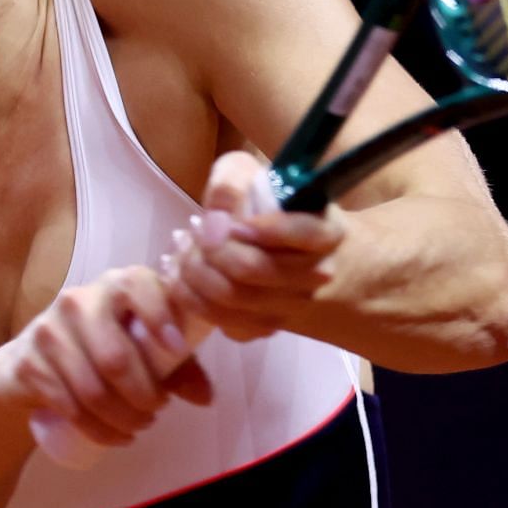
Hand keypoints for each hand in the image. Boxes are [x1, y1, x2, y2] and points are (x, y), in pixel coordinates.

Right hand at [0, 264, 212, 450]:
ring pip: (93, 390)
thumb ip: (178, 367)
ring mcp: (48, 331)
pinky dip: (99, 430)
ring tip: (140, 425)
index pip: (138, 286)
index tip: (176, 349)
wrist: (31, 364)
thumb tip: (205, 396)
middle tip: (156, 410)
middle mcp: (78, 301)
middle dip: (144, 396)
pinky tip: (116, 436)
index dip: (160, 316)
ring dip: (123, 418)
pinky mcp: (28, 364)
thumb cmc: (101, 348)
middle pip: (116, 358)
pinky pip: (69, 407)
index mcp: (114, 285)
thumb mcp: (143, 350)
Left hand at [165, 151, 343, 342]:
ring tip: (182, 250)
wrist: (307, 260)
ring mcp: (293, 307)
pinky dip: (194, 299)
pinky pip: (225, 322)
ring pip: (231, 298)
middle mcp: (316, 274)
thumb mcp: (257, 178)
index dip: (264, 228)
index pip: (303, 233)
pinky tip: (184, 277)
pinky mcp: (268, 329)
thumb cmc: (275, 210)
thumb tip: (215, 216)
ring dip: (193, 273)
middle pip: (249, 268)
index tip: (235, 222)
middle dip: (209, 248)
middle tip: (194, 231)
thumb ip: (232, 180)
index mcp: (325, 232)